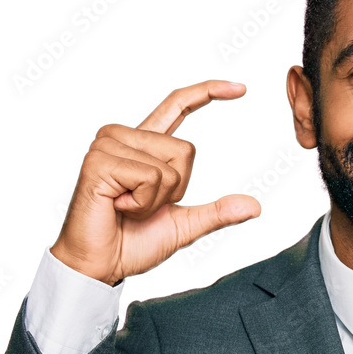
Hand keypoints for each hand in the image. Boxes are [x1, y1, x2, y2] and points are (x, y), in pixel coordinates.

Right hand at [50, 80, 260, 284]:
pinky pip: (149, 177)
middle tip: (141, 206)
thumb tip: (254, 207)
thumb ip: (216, 212)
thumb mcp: (185, 226)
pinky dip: (141, 203)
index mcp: (143, 146)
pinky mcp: (99, 161)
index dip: (206, 93)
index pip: (177, 106)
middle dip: (175, 190)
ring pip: (169, 166)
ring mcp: (108, 145)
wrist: (101, 265)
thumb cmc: (132, 243)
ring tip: (126, 206)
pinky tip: (118, 206)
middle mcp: (124, 137)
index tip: (239, 88)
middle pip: (186, 150)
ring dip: (156, 199)